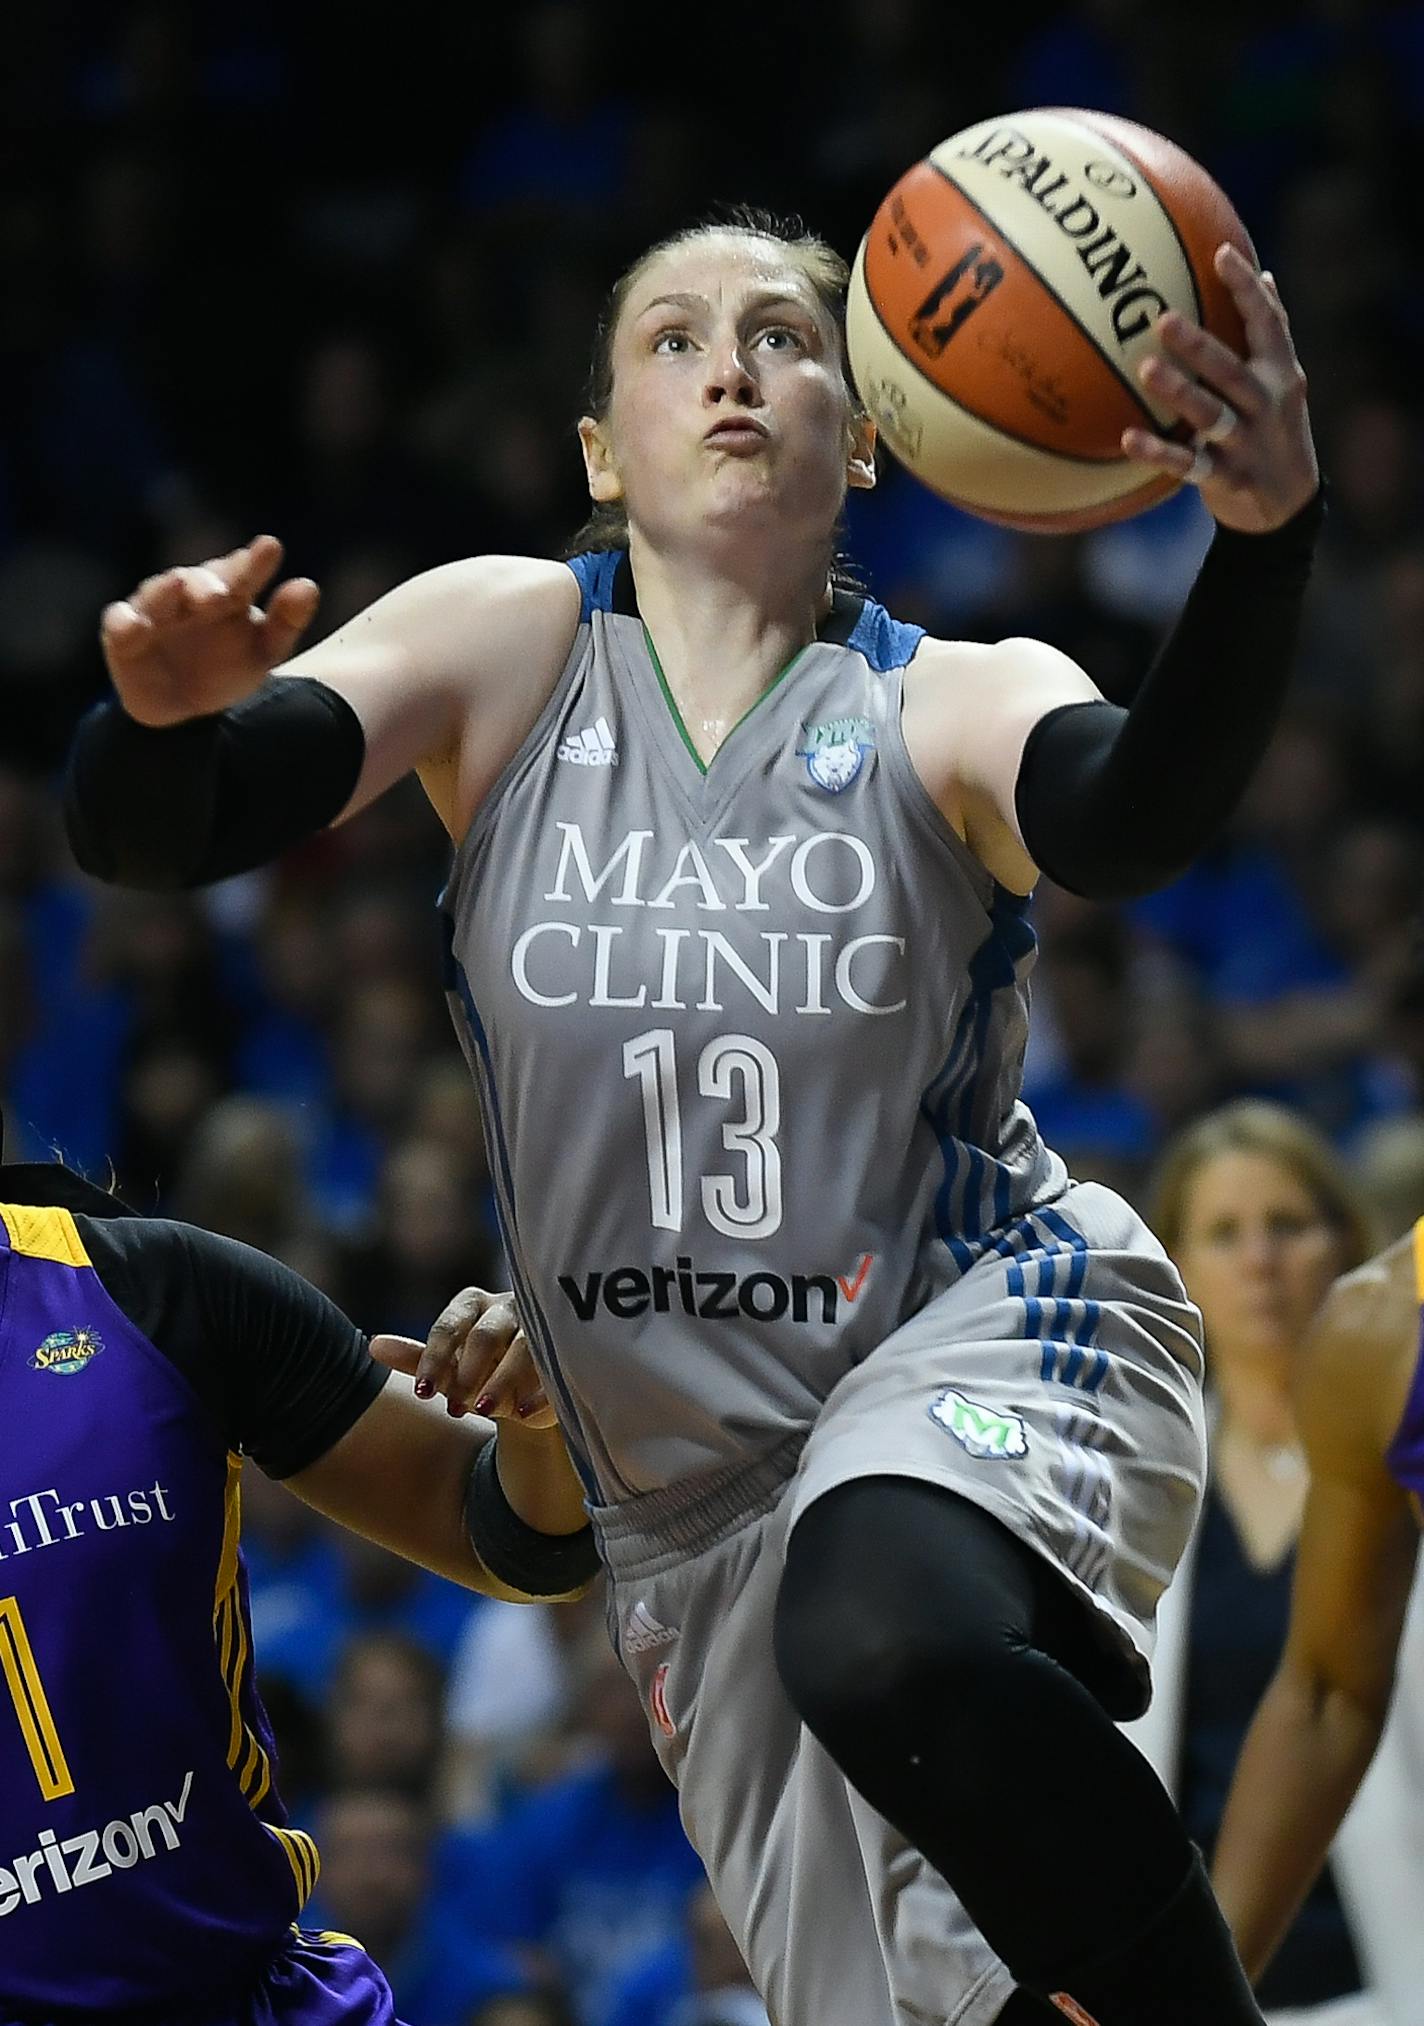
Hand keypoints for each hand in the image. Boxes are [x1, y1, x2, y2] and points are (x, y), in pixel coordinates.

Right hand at [100, 535, 320, 726]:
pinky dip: (125, 623)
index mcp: (228, 591)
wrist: (187, 712)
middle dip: (209, 582)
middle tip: (225, 592)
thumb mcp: (265, 650)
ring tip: (178, 587)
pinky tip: (135, 625)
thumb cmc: (228, 668)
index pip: (242, 571)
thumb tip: (308, 586)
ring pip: (157, 593)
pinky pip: (119, 625)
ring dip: (165, 591)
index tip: (270, 548)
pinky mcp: (123, 636)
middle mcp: (188, 593)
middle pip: (197, 579)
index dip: (256, 562)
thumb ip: (287, 620)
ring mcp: (154, 611)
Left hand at [371, 1288, 556, 1427]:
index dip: (434, 1360)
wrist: (526, 1389)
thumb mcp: (447, 1369)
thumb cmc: (478, 1371)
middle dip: (468, 1373)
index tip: (423, 1394)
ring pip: (522, 1347)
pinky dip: (537, 1391)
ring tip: (483, 1412)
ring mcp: (542, 1327)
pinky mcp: (569, 1352)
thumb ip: (416, 1359)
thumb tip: (372, 1345)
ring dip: (500, 1382)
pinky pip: (555, 1367)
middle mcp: (508, 1307)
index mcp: (473, 1305)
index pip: (449, 1327)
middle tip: (456, 1408)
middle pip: (485, 1334)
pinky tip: (522, 1413)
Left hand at [1121, 243, 1318, 534]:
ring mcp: (1247, 442)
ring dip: (1179, 392)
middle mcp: (1267, 403)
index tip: (1221, 252)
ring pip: (1211, 414)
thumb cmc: (1274, 428)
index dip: (1245, 288)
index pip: (1268, 322)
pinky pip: (1188, 465)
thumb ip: (1271, 332)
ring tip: (1145, 370)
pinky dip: (1159, 454)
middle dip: (1199, 345)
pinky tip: (1128, 439)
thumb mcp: (1283, 379)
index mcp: (1281, 372)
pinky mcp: (1226, 477)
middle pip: (1232, 369)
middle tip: (1162, 318)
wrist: (1289, 505)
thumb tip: (1264, 274)